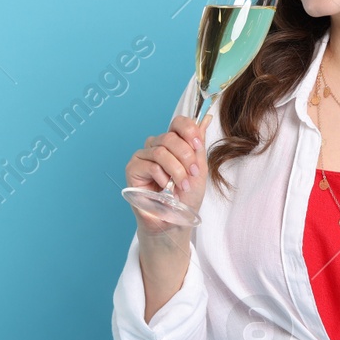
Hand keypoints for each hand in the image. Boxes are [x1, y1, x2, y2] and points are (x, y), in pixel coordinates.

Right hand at [125, 110, 212, 235]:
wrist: (174, 220)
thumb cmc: (185, 197)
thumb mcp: (198, 169)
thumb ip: (198, 145)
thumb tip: (207, 118)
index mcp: (173, 143)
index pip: (178, 123)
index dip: (189, 130)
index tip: (198, 145)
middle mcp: (156, 146)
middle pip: (170, 137)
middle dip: (185, 156)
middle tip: (192, 173)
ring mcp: (143, 156)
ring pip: (161, 151)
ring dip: (176, 170)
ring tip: (181, 185)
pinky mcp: (133, 169)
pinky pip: (150, 165)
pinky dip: (162, 177)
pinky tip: (165, 188)